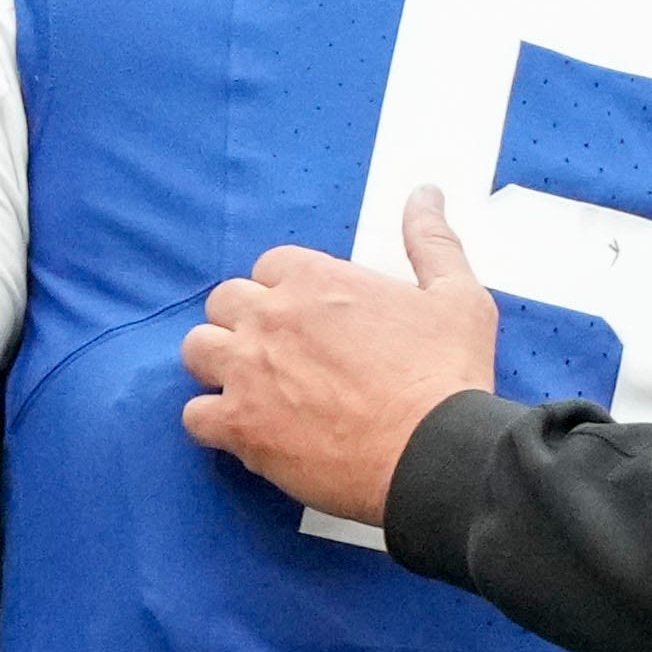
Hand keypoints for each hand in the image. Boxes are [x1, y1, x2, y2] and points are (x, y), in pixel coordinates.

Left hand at [181, 192, 499, 526]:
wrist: (434, 455)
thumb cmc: (447, 378)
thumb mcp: (456, 297)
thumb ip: (431, 242)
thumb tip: (425, 196)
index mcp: (317, 279)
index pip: (271, 266)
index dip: (286, 291)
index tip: (306, 318)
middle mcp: (272, 316)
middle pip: (225, 301)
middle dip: (246, 322)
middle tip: (278, 353)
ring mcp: (248, 371)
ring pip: (198, 349)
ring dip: (218, 364)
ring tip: (251, 387)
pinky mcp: (241, 425)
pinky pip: (194, 415)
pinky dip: (213, 423)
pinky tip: (243, 430)